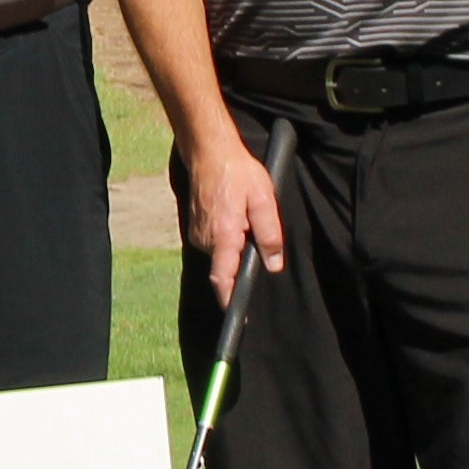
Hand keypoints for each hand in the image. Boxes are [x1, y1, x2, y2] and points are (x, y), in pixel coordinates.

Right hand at [177, 140, 286, 298]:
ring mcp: (197, 233)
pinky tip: (233, 214)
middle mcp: (205, 239)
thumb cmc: (237, 172)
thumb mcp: (263, 200)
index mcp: (223, 235)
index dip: (230, 301)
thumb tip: (273, 264)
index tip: (239, 316)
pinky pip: (214, 243)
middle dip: (241, 261)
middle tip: (253, 230)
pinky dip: (226, 237)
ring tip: (244, 215)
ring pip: (221, 254)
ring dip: (234, 245)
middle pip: (225, 267)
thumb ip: (270, 234)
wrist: (208, 152)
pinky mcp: (195, 227)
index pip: (223, 279)